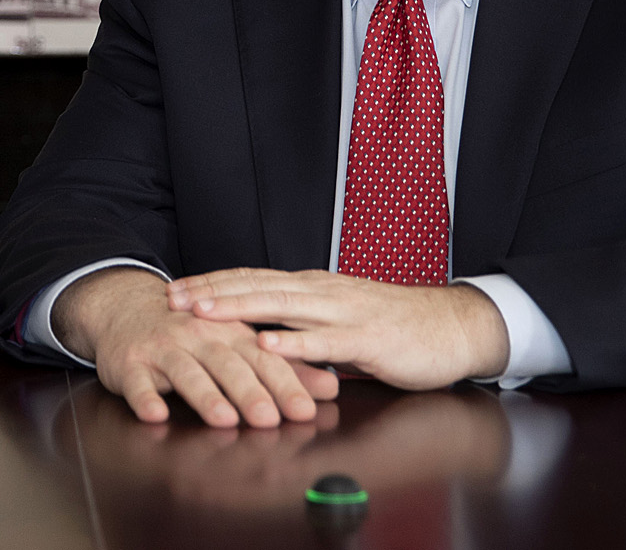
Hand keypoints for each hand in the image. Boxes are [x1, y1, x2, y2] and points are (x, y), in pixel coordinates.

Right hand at [54, 267, 339, 428]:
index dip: (284, 383)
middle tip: (270, 419)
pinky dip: (144, 397)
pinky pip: (136, 381)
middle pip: (227, 363)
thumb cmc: (191, 333)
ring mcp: (162, 348)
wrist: (127, 309)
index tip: (305, 410)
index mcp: (229, 333)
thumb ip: (284, 367)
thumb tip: (331, 388)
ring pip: (185, 371)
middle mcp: (197, 336)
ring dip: (204, 395)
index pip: (262, 357)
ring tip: (223, 419)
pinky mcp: (129, 362)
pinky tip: (155, 414)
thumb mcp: (238, 343)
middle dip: (249, 391)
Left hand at [165, 269, 510, 389]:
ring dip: (240, 308)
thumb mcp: (338, 325)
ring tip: (204, 313)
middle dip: (212, 292)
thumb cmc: (396, 329)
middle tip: (173, 297)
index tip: (176, 289)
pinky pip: (326, 340)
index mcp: (314, 289)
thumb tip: (262, 341)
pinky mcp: (368, 338)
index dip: (214, 283)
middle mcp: (323, 292)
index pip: (254, 279)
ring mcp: (344, 312)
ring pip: (283, 306)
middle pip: (258, 286)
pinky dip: (294, 343)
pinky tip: (268, 345)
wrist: (452, 328)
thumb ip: (303, 330)